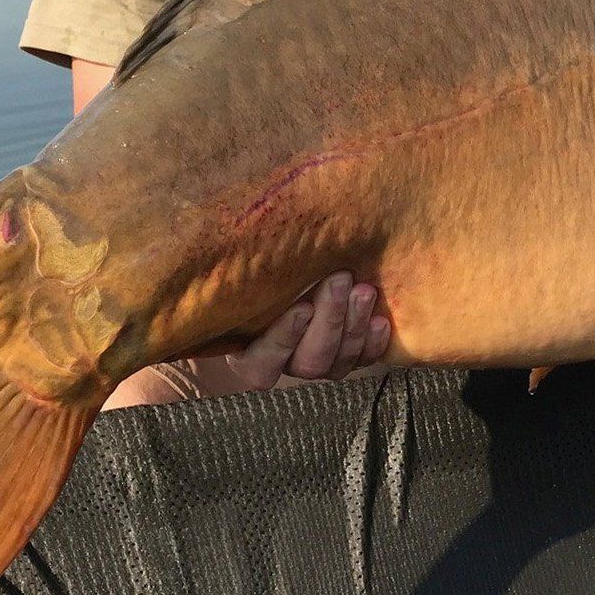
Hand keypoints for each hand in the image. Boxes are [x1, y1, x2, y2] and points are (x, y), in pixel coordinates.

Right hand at [223, 272, 390, 390]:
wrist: (311, 262)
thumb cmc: (269, 260)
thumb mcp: (253, 263)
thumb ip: (245, 264)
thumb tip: (214, 228)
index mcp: (249, 348)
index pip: (260, 366)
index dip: (282, 340)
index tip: (301, 307)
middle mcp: (286, 360)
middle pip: (309, 362)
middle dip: (328, 321)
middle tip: (340, 280)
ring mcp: (320, 361)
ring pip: (337, 363)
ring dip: (353, 326)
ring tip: (364, 291)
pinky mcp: (349, 356)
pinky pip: (364, 361)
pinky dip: (373, 343)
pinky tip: (380, 320)